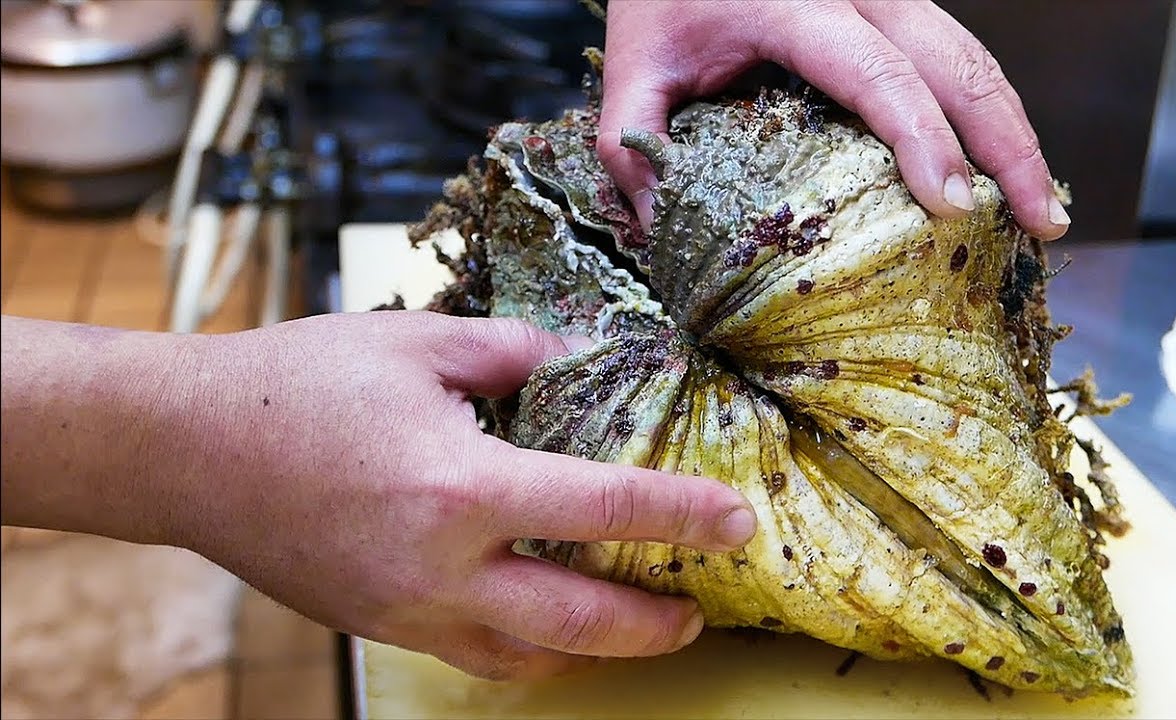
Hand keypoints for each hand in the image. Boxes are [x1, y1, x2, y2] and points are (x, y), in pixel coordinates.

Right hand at [175, 312, 757, 679]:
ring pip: (529, 659)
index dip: (682, 513)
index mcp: (460, 487)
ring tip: (636, 622)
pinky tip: (543, 617)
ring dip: (595, 649)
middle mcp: (440, 569)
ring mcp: (406, 610)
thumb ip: (513, 351)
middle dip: (655, 626)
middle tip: (699, 608)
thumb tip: (577, 358)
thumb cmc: (294, 385)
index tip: (736, 520)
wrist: (184, 448)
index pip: (603, 507)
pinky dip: (526, 648)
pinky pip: (473, 654)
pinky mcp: (379, 625)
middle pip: (580, 623)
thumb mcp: (416, 343)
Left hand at [598, 0, 1069, 239]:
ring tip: (1041, 205)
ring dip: (1015, 127)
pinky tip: (1002, 165)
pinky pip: (957, 54)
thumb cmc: (665, 1)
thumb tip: (661, 231)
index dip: (921, 138)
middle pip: (957, 61)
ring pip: (973, 54)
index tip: (950, 205)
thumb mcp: (634, 68)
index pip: (876, 72)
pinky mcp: (896, 7)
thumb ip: (631, 146)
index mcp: (792, 4)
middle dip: (1009, 142)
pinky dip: (990, 110)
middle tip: (1043, 222)